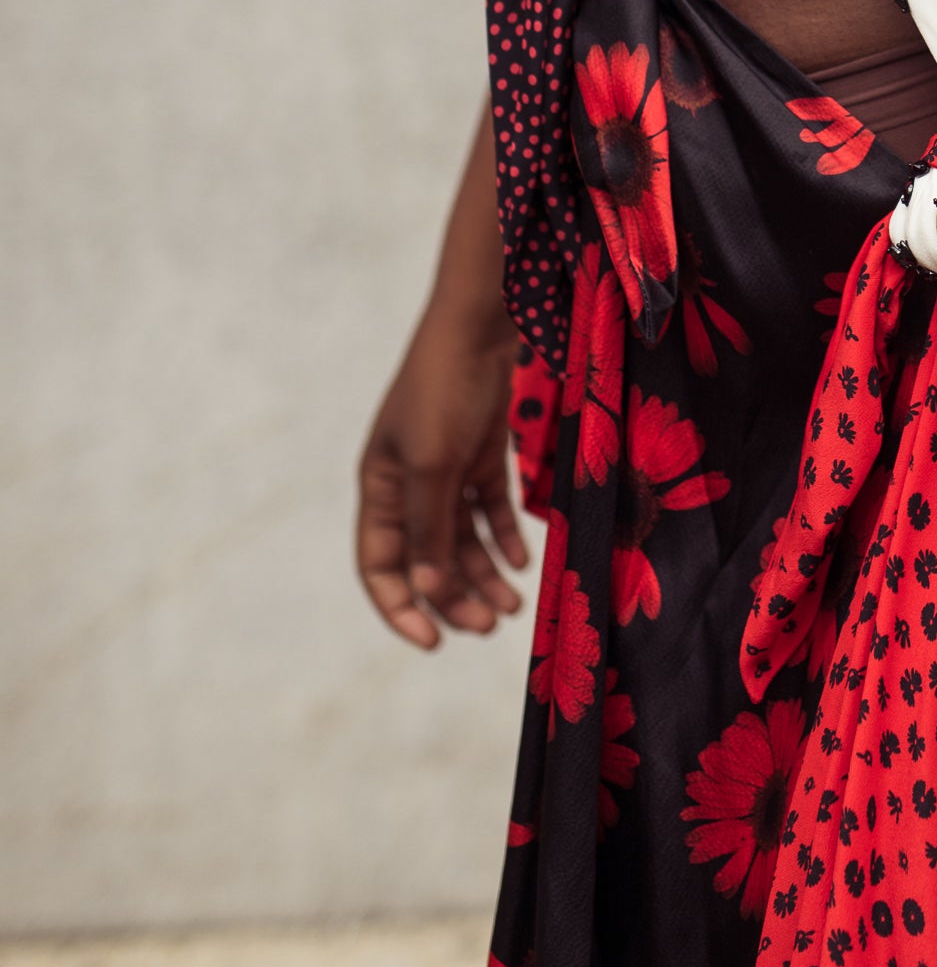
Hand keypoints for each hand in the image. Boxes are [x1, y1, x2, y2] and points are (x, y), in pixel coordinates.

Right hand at [357, 297, 529, 647]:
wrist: (479, 323)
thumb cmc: (444, 389)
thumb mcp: (432, 464)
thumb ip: (429, 529)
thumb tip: (428, 591)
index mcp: (379, 487)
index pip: (380, 565)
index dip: (401, 607)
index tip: (434, 642)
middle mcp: (408, 483)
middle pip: (427, 558)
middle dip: (455, 597)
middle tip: (492, 625)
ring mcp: (445, 467)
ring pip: (461, 538)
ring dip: (485, 573)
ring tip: (514, 605)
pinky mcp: (480, 452)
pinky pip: (489, 508)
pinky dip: (505, 535)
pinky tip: (526, 559)